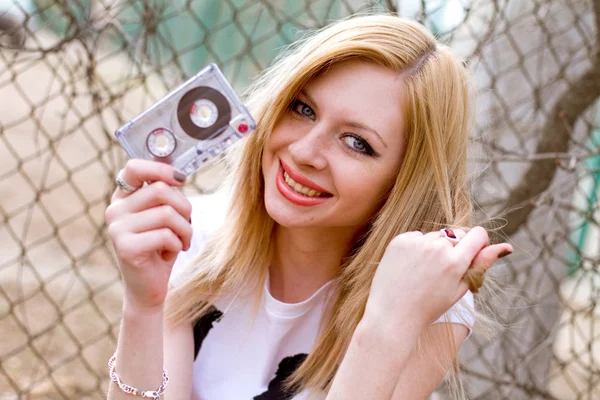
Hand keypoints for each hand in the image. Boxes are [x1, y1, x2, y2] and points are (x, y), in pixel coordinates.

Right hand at [105, 159, 192, 311]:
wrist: (148, 287)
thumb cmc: (160, 247)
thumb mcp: (163, 216)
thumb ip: (165, 195)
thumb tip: (179, 176)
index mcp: (123, 198)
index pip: (134, 168)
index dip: (161, 168)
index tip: (181, 180)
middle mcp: (115, 210)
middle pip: (161, 190)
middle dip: (185, 208)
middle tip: (186, 225)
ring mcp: (117, 229)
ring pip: (168, 213)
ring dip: (185, 229)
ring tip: (181, 241)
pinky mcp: (126, 248)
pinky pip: (166, 235)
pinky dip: (178, 245)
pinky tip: (171, 253)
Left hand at [364, 227, 511, 331]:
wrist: (392, 315)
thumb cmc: (429, 307)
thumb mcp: (459, 289)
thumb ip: (481, 265)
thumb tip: (507, 246)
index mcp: (455, 262)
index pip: (478, 234)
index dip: (478, 242)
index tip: (472, 253)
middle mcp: (436, 248)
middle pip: (456, 234)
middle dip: (455, 247)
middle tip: (444, 270)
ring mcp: (416, 243)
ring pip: (435, 235)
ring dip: (435, 247)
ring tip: (425, 271)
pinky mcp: (399, 241)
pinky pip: (416, 237)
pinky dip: (417, 246)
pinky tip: (411, 266)